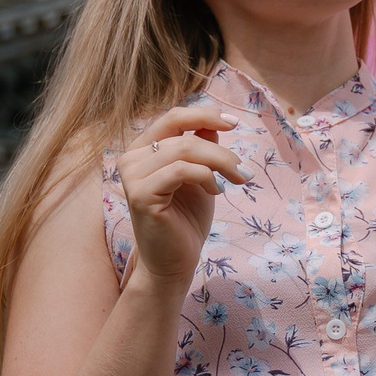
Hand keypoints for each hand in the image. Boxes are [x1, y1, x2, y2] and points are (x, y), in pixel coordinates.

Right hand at [115, 106, 245, 286]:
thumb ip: (202, 146)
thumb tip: (215, 121)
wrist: (175, 262)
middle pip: (181, 133)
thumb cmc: (186, 219)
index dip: (204, 114)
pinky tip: (216, 192)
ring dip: (219, 163)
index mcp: (143, 149)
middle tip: (243, 171)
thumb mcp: (201, 175)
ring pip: (184, 150)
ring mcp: (132, 176)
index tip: (234, 123)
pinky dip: (206, 177)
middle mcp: (131, 158)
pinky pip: (181, 171)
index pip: (173, 118)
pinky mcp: (140, 195)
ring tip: (236, 181)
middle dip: (219, 149)